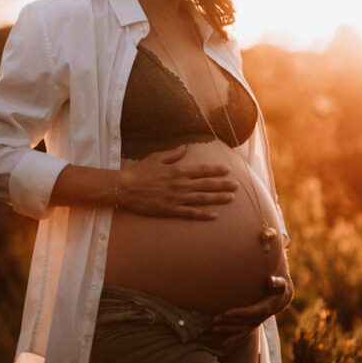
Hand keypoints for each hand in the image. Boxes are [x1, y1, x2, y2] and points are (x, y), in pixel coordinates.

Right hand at [118, 143, 238, 219]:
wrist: (125, 188)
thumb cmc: (139, 171)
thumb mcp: (156, 157)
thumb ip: (172, 153)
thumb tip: (185, 146)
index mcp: (178, 171)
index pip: (202, 170)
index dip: (216, 170)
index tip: (227, 170)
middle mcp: (180, 185)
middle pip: (206, 185)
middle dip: (223, 185)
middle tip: (236, 186)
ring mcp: (177, 198)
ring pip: (202, 199)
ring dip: (218, 199)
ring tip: (231, 198)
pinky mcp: (171, 210)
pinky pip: (191, 213)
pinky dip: (203, 214)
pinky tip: (214, 216)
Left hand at [211, 273, 293, 348]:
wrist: (280, 297)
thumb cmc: (277, 287)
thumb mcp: (280, 284)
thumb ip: (276, 283)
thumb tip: (270, 280)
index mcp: (267, 308)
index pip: (252, 312)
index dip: (240, 313)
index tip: (226, 312)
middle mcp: (261, 318)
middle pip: (243, 321)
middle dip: (228, 321)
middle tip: (214, 319)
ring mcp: (256, 323)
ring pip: (241, 328)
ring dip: (227, 329)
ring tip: (213, 329)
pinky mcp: (252, 325)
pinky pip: (243, 333)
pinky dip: (233, 337)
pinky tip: (223, 342)